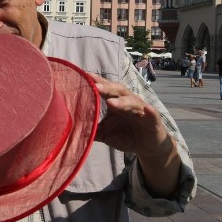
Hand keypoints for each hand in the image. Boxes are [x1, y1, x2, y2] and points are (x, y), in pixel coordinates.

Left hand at [89, 73, 180, 196]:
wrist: (148, 146)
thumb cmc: (125, 135)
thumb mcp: (105, 134)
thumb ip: (90, 130)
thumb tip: (68, 130)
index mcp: (116, 102)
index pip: (104, 88)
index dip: (95, 82)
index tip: (82, 75)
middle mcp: (128, 102)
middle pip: (117, 90)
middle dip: (107, 87)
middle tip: (95, 86)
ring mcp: (141, 110)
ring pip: (132, 102)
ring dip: (122, 101)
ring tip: (112, 102)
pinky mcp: (153, 121)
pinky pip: (152, 114)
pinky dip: (150, 111)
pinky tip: (147, 109)